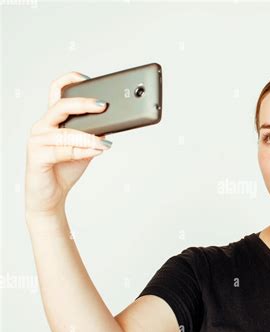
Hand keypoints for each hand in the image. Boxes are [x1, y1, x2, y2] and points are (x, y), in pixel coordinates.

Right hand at [25, 71, 111, 215]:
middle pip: (61, 106)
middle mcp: (43, 126)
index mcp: (53, 120)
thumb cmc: (65, 168)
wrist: (51, 195)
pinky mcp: (37, 156)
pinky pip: (63, 150)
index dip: (69, 81)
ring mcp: (38, 140)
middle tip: (103, 106)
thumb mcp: (86, 148)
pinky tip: (97, 151)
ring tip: (105, 142)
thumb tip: (112, 122)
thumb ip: (94, 134)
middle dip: (84, 104)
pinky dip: (83, 151)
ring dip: (89, 137)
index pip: (56, 92)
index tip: (88, 78)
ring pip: (66, 132)